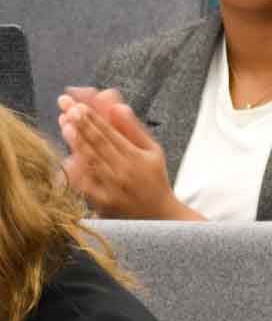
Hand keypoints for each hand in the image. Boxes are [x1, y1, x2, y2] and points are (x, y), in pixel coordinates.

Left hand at [57, 88, 192, 219]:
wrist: (158, 216)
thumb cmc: (154, 179)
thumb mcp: (152, 151)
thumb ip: (134, 129)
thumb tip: (119, 106)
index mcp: (136, 157)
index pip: (111, 133)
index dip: (94, 117)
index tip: (79, 104)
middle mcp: (124, 171)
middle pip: (98, 143)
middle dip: (81, 123)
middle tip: (66, 106)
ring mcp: (112, 187)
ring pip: (91, 160)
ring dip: (76, 141)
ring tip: (64, 123)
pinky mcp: (102, 202)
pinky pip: (86, 184)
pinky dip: (75, 171)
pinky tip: (66, 157)